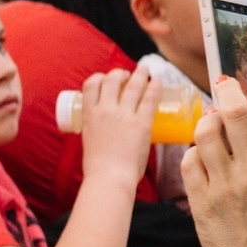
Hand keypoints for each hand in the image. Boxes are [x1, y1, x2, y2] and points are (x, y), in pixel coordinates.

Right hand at [73, 66, 157, 183]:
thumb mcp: (89, 142)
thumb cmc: (98, 167)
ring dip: (140, 74)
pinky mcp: (141, 123)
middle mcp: (105, 110)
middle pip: (111, 79)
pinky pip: (149, 99)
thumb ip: (96, 132)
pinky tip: (158, 82)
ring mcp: (123, 115)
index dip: (99, 77)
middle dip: (120, 73)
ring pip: (132, 85)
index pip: (90, 85)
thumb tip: (106, 134)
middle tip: (127, 75)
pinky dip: (154, 87)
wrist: (109, 177)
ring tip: (145, 70)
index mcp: (88, 115)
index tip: (105, 79)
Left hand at [177, 76, 246, 246]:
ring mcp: (225, 184)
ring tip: (210, 128)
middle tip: (223, 88)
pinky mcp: (201, 199)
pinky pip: (190, 159)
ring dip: (207, 123)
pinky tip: (201, 159)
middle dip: (227, 92)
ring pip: (206, 130)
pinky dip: (194, 153)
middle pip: (236, 110)